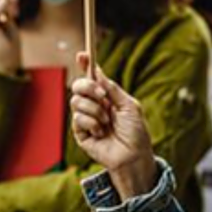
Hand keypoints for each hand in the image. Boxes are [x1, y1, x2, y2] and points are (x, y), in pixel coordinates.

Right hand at [71, 52, 155, 198]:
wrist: (133, 156)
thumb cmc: (136, 133)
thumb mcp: (129, 105)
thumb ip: (112, 89)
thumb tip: (98, 72)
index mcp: (105, 97)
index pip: (91, 78)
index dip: (85, 65)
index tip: (82, 55)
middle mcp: (93, 105)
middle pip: (78, 85)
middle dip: (88, 86)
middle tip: (102, 96)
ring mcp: (85, 118)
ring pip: (75, 101)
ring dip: (94, 109)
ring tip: (106, 122)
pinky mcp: (79, 132)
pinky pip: (77, 118)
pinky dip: (91, 123)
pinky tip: (100, 132)